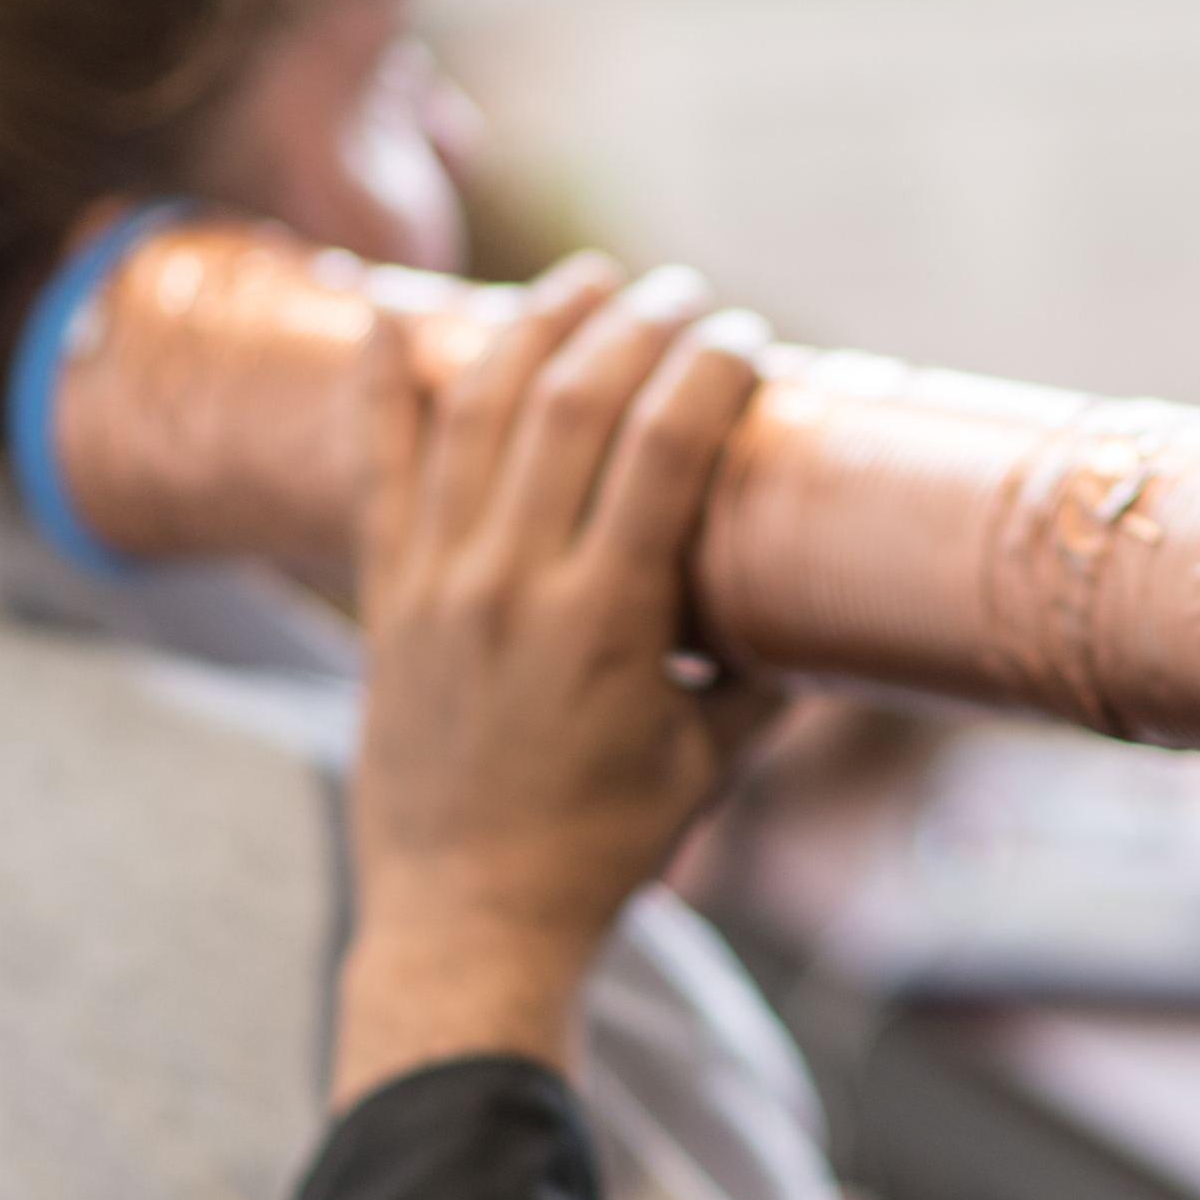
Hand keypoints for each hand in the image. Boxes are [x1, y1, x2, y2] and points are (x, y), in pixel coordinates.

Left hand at [328, 254, 780, 1107]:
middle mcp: (510, 584)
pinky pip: (378, 466)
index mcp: (603, 622)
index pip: (661, 449)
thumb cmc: (603, 848)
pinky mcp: (387, 597)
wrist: (467, 917)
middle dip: (638, 325)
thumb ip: (763, 677)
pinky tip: (400, 315)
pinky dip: (388, 383)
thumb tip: (820, 606)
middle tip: (685, 293)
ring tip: (586, 282)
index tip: (746, 337)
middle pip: (573, 403)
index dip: (709, 370)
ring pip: (478, 410)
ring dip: (535, 325)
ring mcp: (436, 583)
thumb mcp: (710, 764)